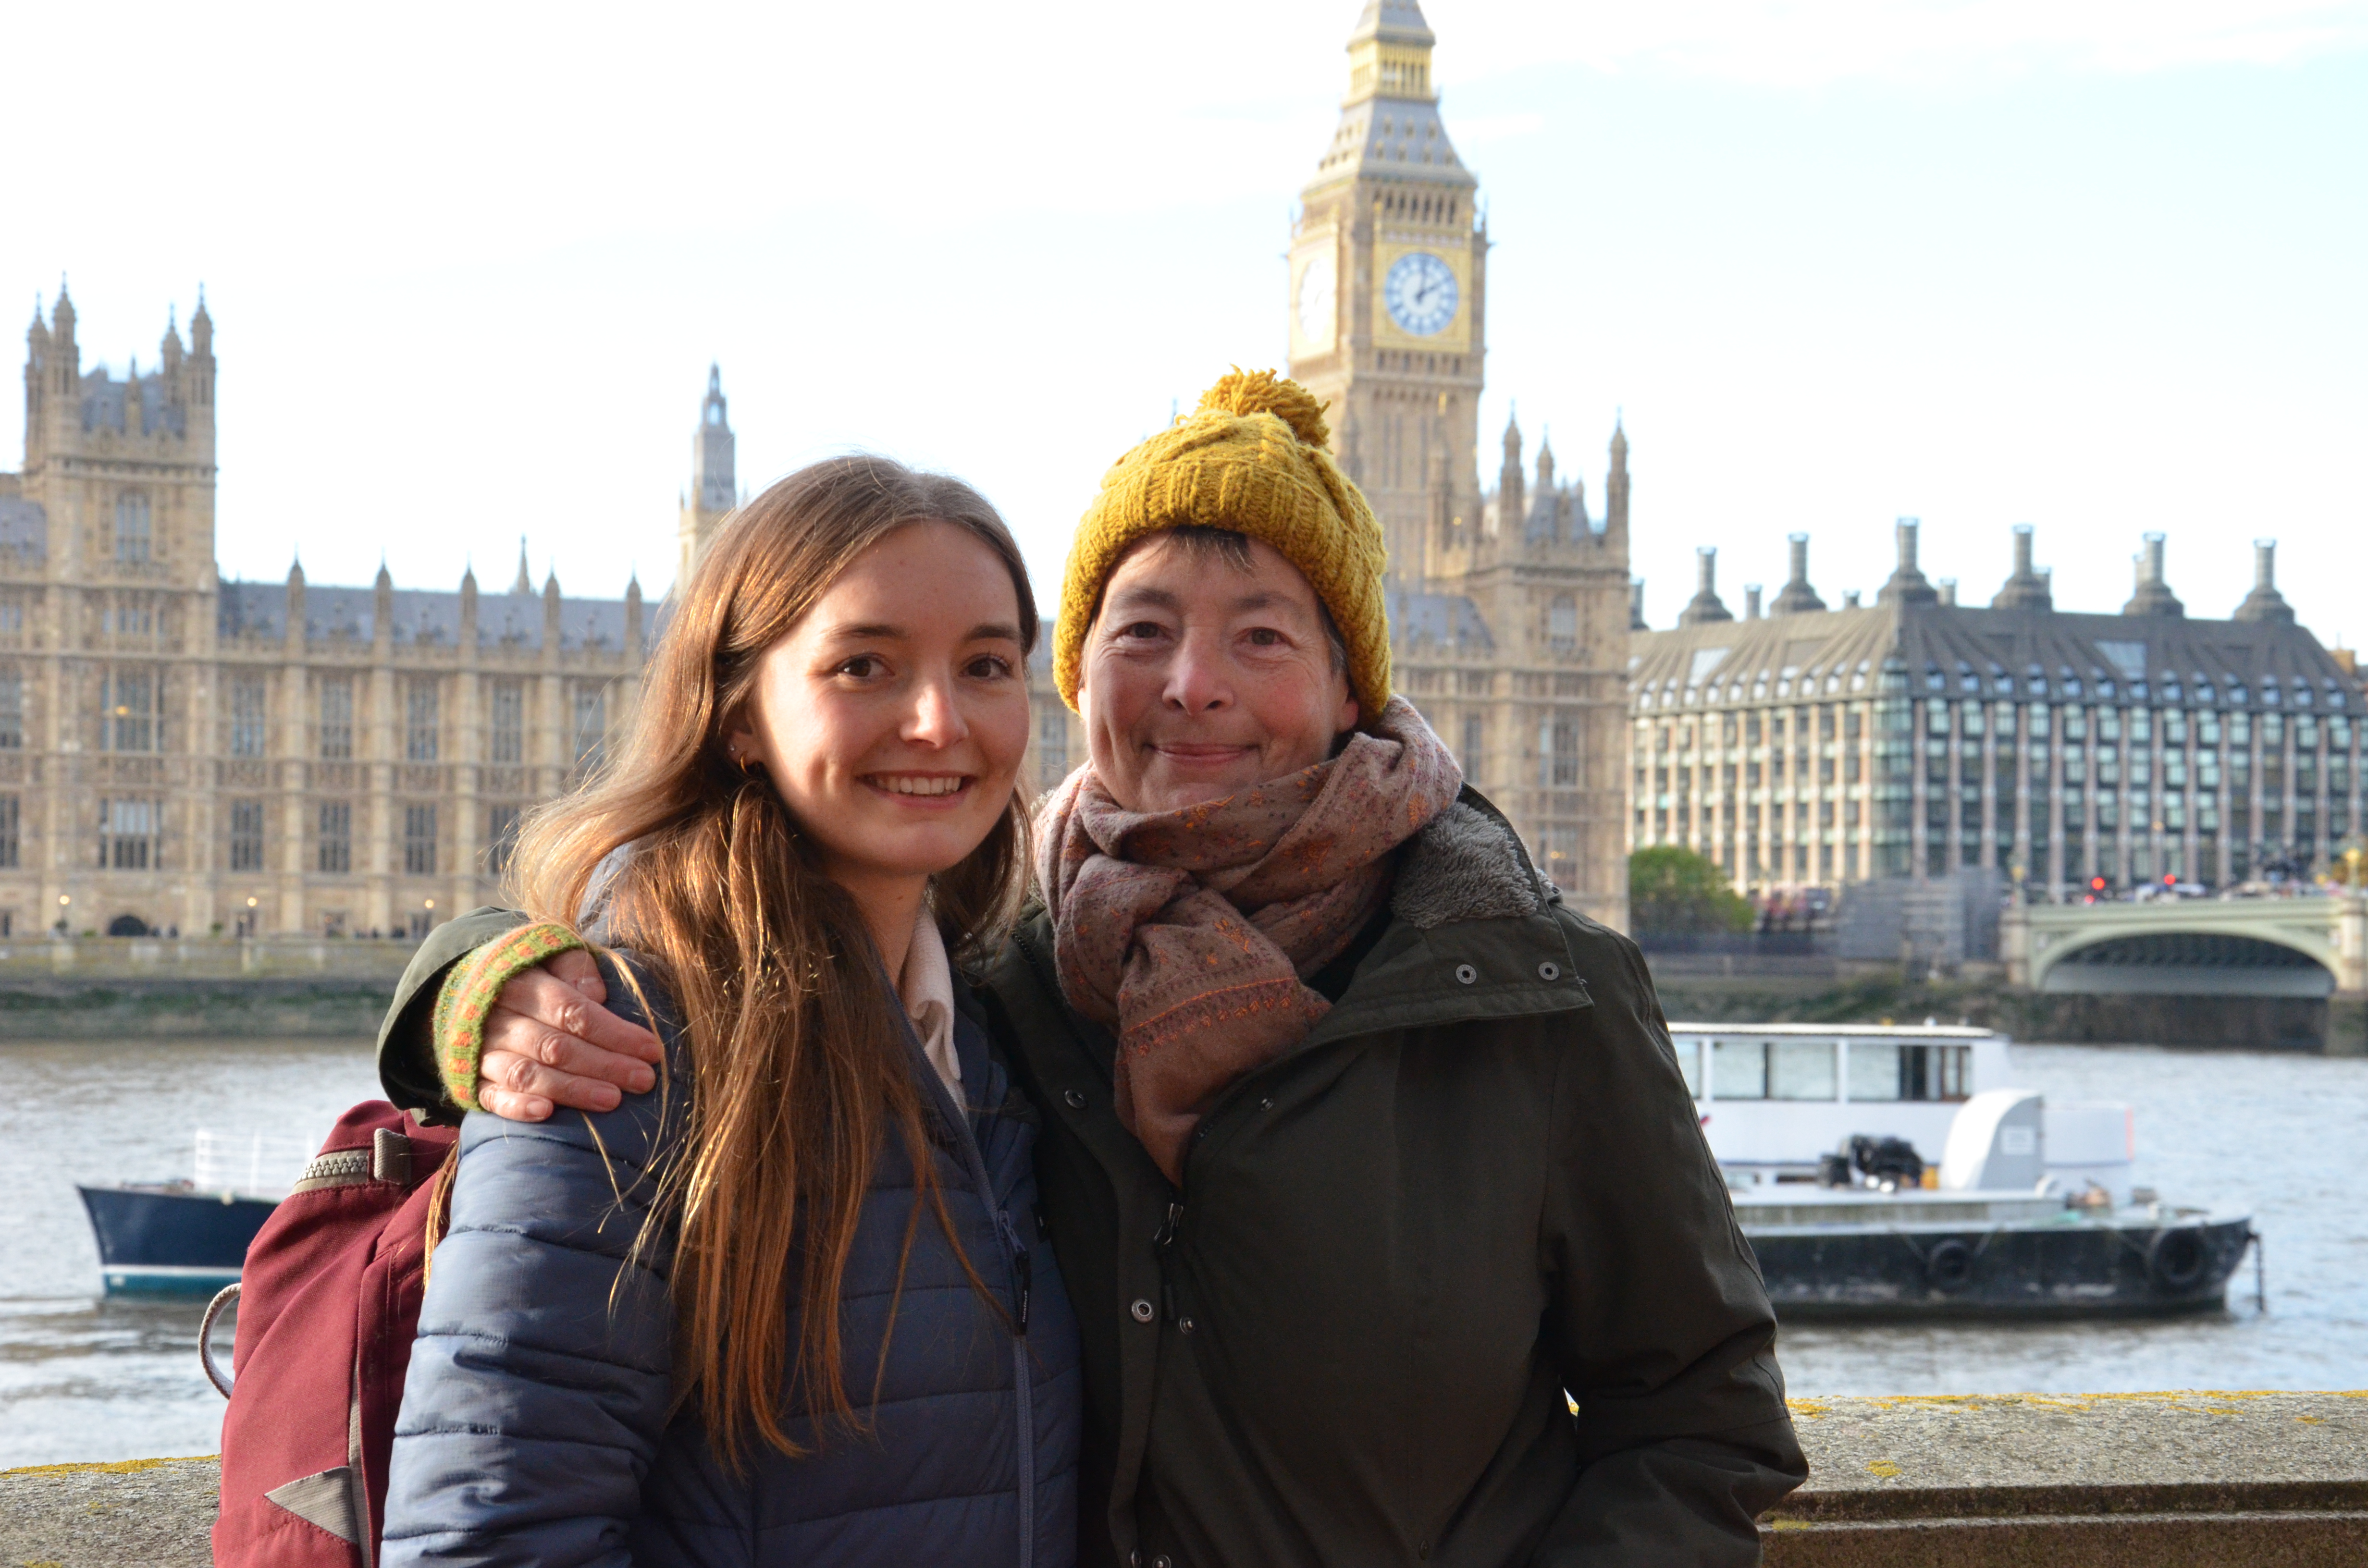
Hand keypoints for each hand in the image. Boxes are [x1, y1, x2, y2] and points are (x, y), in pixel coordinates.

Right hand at [476, 949, 663, 1119]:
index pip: (572, 1011)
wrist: (462, 987)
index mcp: (522, 983)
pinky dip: (517, 1106)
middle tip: (643, 1080)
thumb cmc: (527, 972)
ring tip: (612, 1100)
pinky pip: (491, 1096)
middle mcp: (499, 1019)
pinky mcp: (471, 1079)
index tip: (650, 1049)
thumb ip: (575, 968)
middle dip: (604, 1064)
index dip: (613, 1032)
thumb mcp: (549, 952)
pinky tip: (546, 1113)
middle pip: (555, 1046)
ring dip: (572, 1089)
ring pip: (527, 1074)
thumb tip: (598, 995)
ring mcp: (483, 1051)